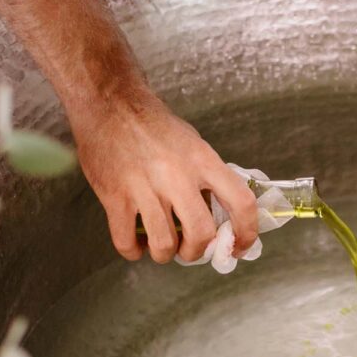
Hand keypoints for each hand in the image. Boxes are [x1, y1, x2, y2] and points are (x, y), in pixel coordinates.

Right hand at [69, 87, 257, 263]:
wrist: (109, 102)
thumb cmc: (152, 124)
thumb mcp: (192, 143)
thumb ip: (208, 177)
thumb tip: (222, 214)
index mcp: (203, 160)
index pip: (241, 202)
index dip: (246, 233)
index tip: (240, 247)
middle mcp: (177, 175)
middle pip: (201, 233)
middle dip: (198, 251)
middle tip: (190, 249)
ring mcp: (144, 187)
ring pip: (164, 244)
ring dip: (165, 254)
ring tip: (161, 245)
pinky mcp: (114, 196)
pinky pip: (126, 241)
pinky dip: (133, 251)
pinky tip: (136, 243)